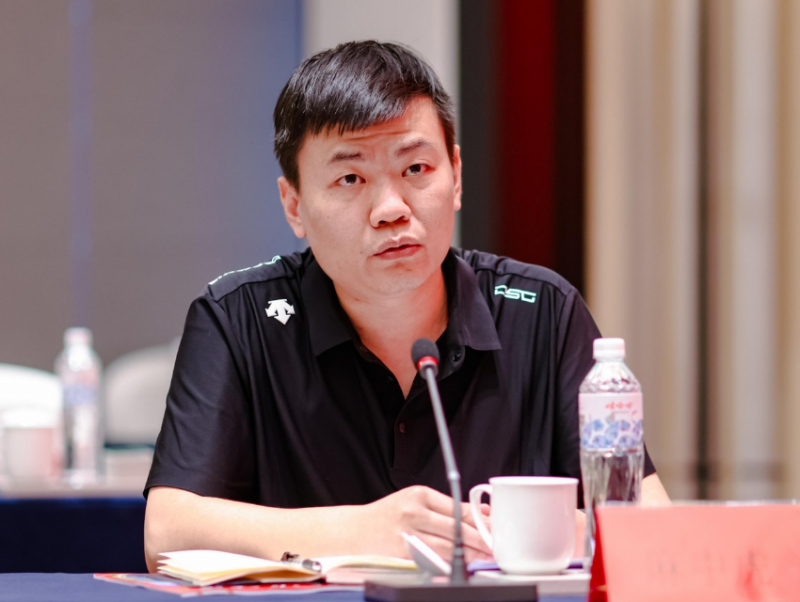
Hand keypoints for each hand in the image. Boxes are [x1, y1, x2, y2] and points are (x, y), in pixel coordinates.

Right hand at [361, 485, 491, 562]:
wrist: (357, 530)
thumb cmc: (389, 515)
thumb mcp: (416, 501)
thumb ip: (447, 507)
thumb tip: (481, 513)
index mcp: (419, 495)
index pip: (457, 508)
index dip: (479, 520)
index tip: (493, 528)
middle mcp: (412, 512)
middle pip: (455, 528)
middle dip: (478, 539)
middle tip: (493, 546)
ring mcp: (406, 533)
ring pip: (446, 546)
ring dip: (467, 554)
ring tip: (481, 557)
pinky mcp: (402, 553)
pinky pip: (432, 560)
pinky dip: (448, 563)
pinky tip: (459, 565)